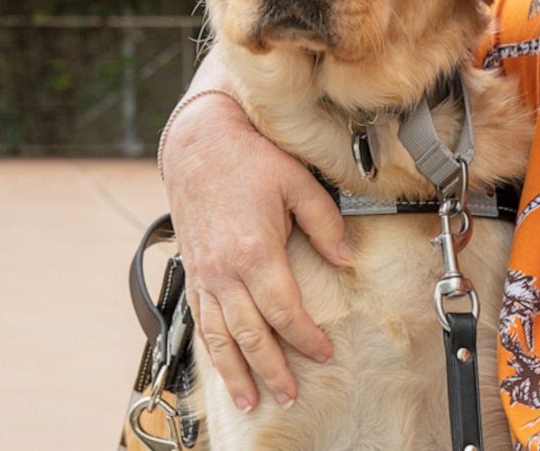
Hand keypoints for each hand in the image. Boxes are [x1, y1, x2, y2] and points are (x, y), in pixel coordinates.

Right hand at [160, 57, 351, 411]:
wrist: (198, 141)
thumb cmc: (248, 156)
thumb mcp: (298, 181)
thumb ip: (325, 222)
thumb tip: (347, 257)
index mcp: (255, 250)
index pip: (284, 310)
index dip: (304, 337)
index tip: (322, 353)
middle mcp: (225, 269)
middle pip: (249, 333)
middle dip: (270, 369)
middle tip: (287, 394)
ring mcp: (204, 272)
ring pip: (218, 335)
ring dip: (234, 371)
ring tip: (248, 398)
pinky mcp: (192, 270)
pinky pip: (200, 318)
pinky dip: (210, 347)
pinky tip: (220, 363)